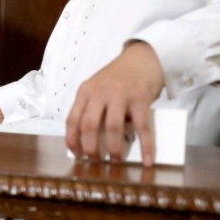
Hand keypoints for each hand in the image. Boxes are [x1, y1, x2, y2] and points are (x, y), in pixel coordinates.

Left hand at [65, 42, 164, 165]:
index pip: (72, 119)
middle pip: (89, 125)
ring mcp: (120, 94)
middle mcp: (100, 92)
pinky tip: (147, 159)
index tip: (77, 155)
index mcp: (85, 92)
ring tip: (116, 160)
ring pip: (112, 127)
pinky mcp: (140, 98)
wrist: (142, 58)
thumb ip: (93, 108)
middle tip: (95, 161)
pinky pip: (142, 126)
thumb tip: (92, 141)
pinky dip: (145, 145)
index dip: (72, 140)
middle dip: (90, 147)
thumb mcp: (98, 88)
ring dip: (113, 147)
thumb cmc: (119, 78)